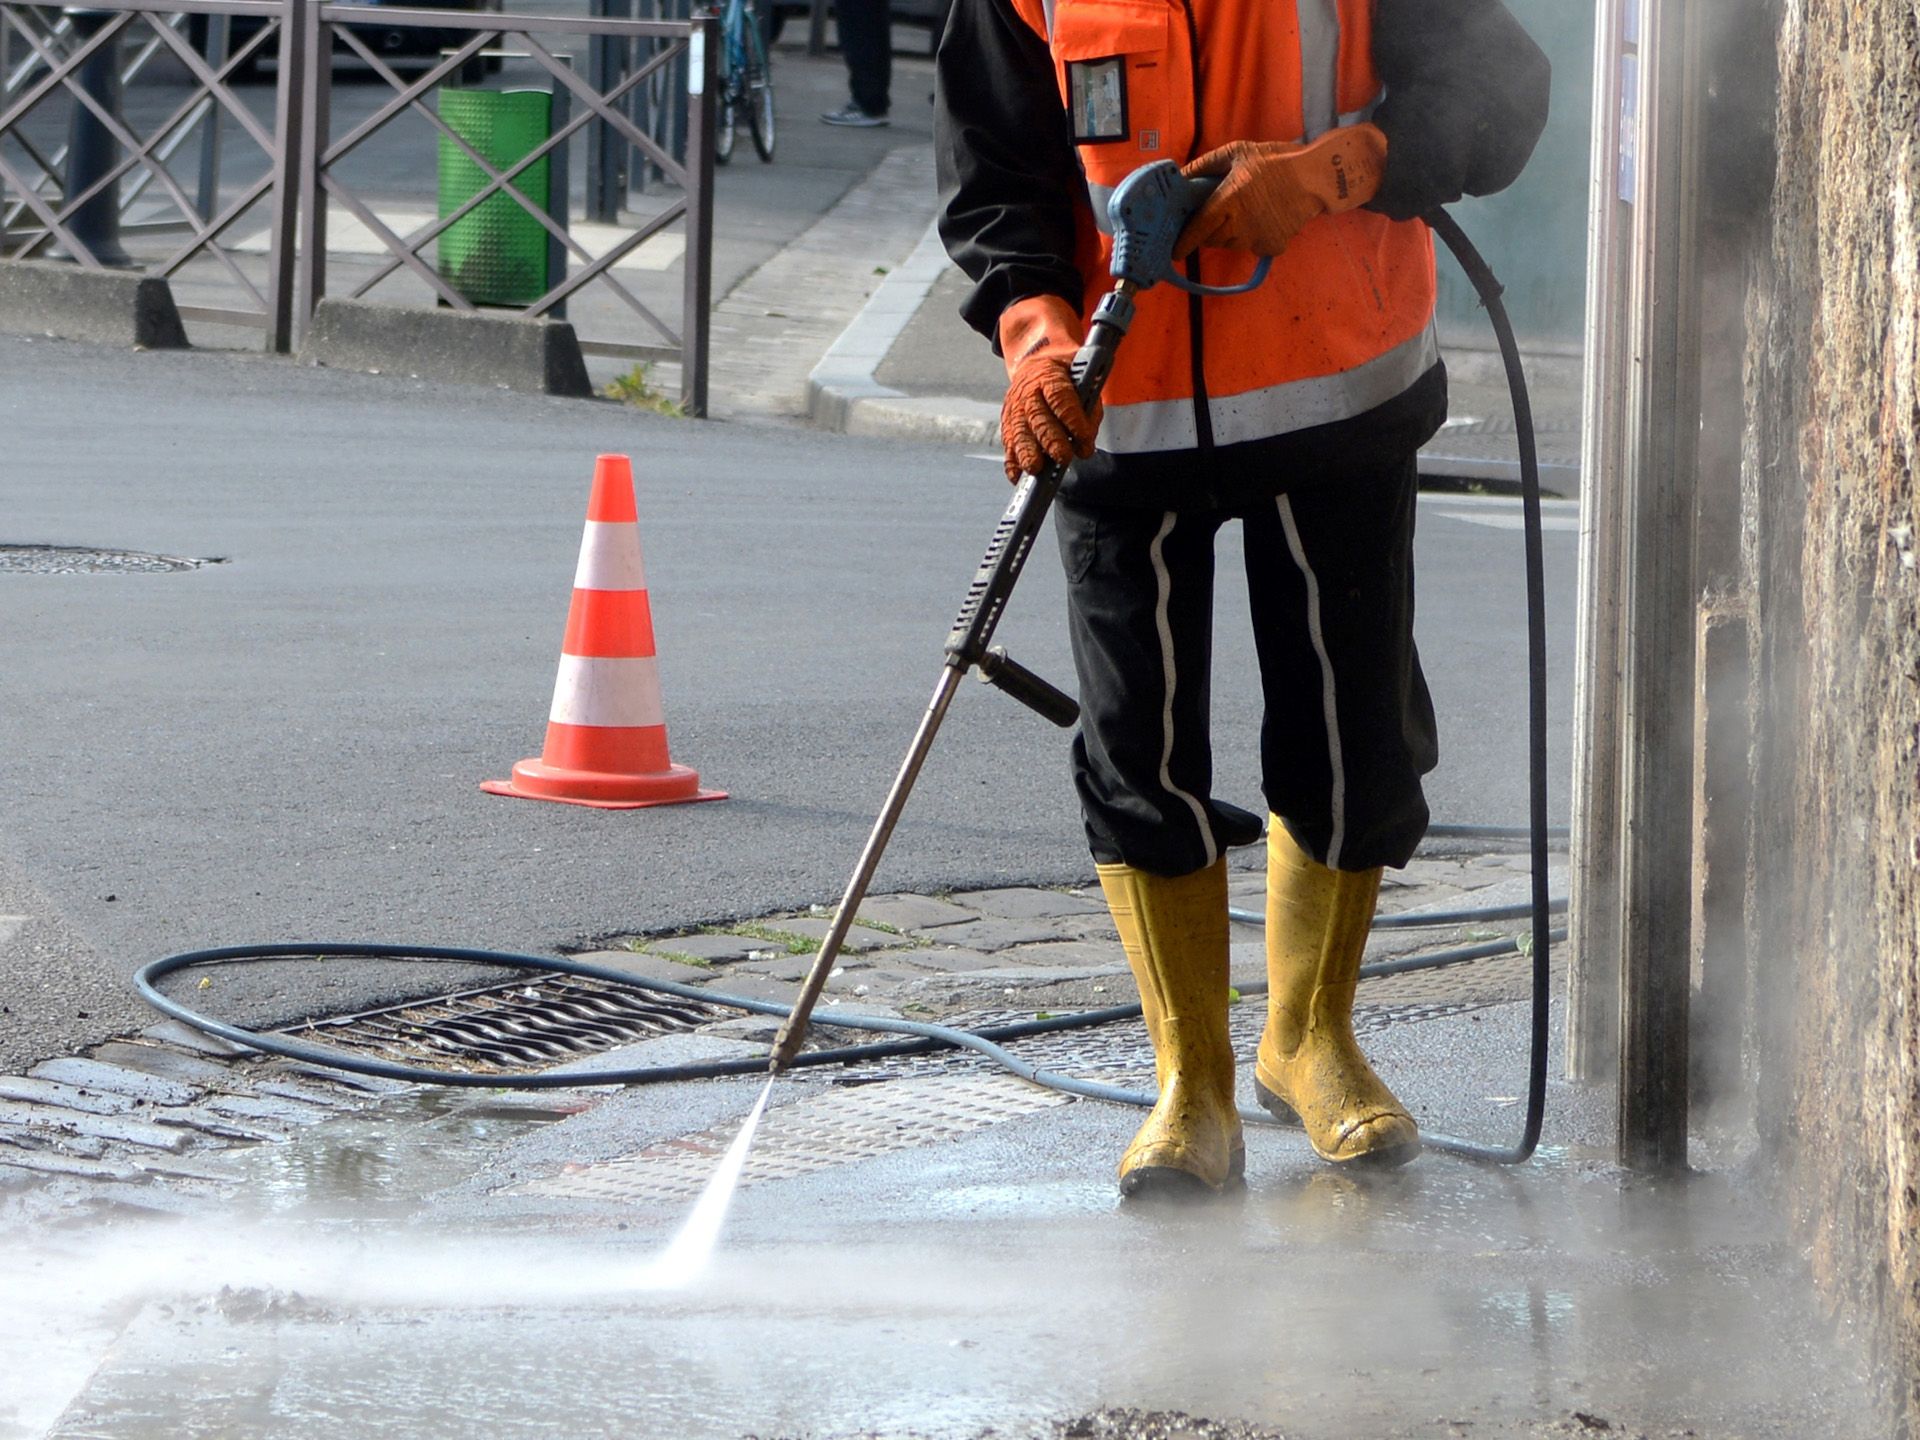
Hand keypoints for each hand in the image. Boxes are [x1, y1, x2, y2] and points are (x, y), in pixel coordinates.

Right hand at [998, 293, 1101, 481]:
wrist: (1034, 363)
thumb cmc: (1065, 375)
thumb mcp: (1084, 378)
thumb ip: (1090, 407)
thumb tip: (1087, 439)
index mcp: (1048, 376)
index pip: (1060, 397)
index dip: (1072, 418)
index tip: (1084, 436)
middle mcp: (1028, 394)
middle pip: (1038, 419)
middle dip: (1052, 440)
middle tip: (1064, 456)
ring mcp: (1015, 410)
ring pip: (1019, 434)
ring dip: (1028, 453)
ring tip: (1037, 468)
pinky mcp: (1008, 426)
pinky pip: (1008, 446)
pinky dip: (1012, 463)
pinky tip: (1018, 477)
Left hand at [1173, 123, 1387, 261]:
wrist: (1314, 176)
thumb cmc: (1273, 160)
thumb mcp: (1236, 153)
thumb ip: (1204, 166)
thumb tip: (1180, 176)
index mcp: (1229, 201)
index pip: (1198, 229)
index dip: (1184, 242)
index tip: (1175, 250)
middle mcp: (1240, 225)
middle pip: (1212, 239)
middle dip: (1209, 230)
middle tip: (1218, 213)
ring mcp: (1257, 239)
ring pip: (1231, 243)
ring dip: (1230, 232)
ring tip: (1245, 210)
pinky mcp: (1272, 247)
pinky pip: (1252, 247)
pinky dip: (1253, 237)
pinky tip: (1263, 218)